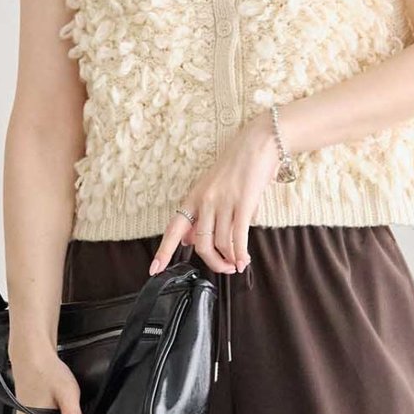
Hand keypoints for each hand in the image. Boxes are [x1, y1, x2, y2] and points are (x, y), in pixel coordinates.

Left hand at [149, 114, 278, 274]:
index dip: (164, 251)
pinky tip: (243, 261)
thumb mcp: (211, 188)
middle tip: (223, 269)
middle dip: (213, 262)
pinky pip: (239, 236)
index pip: (173, 229)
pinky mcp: (244, 202)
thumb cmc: (237, 166)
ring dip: (229, 259)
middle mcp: (205, 201)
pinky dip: (240, 253)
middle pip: (201, 244)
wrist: (258, 143)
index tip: (154, 270)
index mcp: (194, 197)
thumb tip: (187, 240)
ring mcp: (224, 202)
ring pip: (221, 243)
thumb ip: (200, 216)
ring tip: (237, 263)